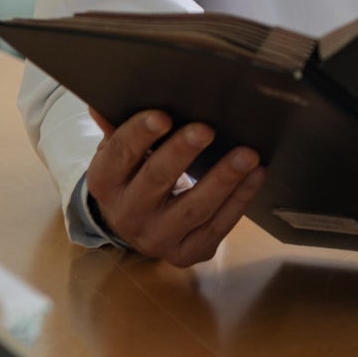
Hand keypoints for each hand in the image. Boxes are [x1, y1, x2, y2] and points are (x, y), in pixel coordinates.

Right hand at [85, 108, 267, 266]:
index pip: (120, 155)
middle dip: (182, 153)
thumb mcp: (119, 154)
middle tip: (207, 129)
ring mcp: (157, 237)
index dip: (140, 134)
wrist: (135, 227)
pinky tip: (255, 175)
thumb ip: (117, 129)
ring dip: (223, 179)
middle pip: (156, 180)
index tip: (164, 115)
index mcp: (105, 182)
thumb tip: (101, 104)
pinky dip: (239, 200)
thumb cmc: (133, 175)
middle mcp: (127, 214)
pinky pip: (217, 226)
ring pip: (193, 208)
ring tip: (248, 154)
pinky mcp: (186, 252)